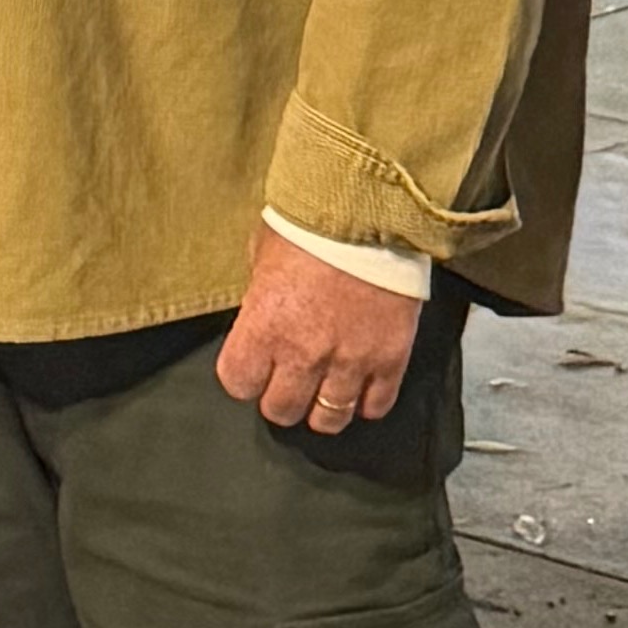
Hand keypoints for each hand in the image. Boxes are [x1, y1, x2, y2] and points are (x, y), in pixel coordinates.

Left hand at [216, 222, 420, 439]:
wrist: (371, 209)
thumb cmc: (310, 223)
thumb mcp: (262, 251)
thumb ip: (258, 291)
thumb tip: (259, 309)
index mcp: (264, 326)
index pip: (238, 383)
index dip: (245, 376)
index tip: (253, 365)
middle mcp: (303, 354)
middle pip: (281, 410)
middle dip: (282, 397)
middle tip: (290, 379)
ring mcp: (349, 361)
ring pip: (329, 419)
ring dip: (323, 408)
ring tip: (325, 390)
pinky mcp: (390, 359)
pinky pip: (376, 406)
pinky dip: (366, 402)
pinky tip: (360, 386)